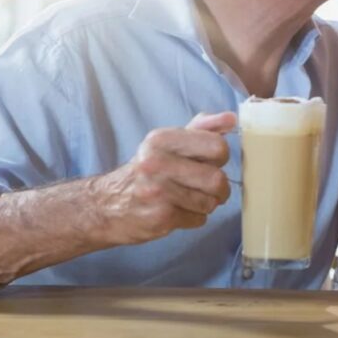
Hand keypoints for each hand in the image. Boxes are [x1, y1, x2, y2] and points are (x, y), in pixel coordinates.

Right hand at [94, 111, 234, 245]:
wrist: (105, 205)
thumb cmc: (145, 171)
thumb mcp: (167, 143)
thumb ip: (201, 128)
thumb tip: (231, 118)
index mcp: (161, 139)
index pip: (217, 146)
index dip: (220, 156)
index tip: (210, 160)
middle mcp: (157, 163)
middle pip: (217, 179)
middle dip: (218, 187)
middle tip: (206, 187)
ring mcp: (158, 192)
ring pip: (211, 202)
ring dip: (206, 203)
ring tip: (188, 199)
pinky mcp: (161, 218)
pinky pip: (199, 219)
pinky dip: (194, 218)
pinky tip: (177, 211)